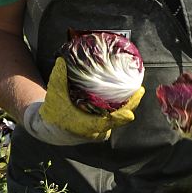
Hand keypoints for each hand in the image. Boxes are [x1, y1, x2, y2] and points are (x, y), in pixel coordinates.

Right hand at [23, 57, 144, 144]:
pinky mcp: (103, 128)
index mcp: (86, 126)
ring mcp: (101, 131)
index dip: (122, 114)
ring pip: (119, 119)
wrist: (51, 130)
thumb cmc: (54, 114)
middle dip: (131, 105)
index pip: (109, 121)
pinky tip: (127, 96)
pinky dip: (122, 108)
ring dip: (128, 106)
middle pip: (119, 119)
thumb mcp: (54, 96)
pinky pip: (116, 118)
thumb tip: (61, 61)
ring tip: (136, 90)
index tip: (131, 108)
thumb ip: (58, 79)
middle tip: (139, 90)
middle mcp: (96, 131)